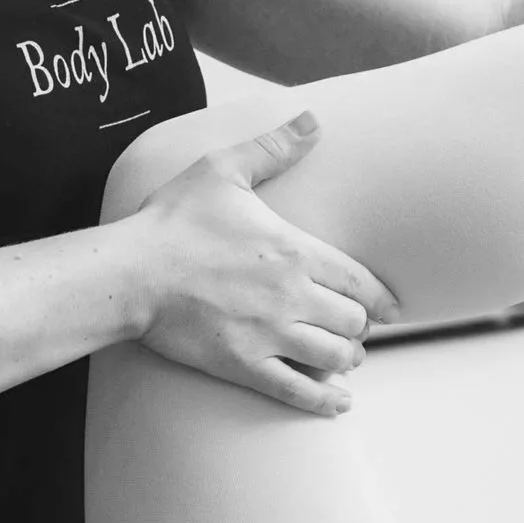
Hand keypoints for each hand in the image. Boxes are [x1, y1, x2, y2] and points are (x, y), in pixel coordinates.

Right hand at [129, 113, 399, 414]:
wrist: (131, 272)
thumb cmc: (173, 220)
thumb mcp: (223, 170)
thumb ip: (272, 148)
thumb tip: (312, 120)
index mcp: (294, 251)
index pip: (359, 282)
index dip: (381, 299)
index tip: (392, 309)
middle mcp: (292, 296)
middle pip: (353, 322)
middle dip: (360, 328)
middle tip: (355, 330)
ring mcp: (269, 334)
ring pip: (334, 357)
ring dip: (347, 359)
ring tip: (345, 358)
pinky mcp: (244, 365)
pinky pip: (299, 391)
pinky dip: (325, 400)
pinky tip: (340, 402)